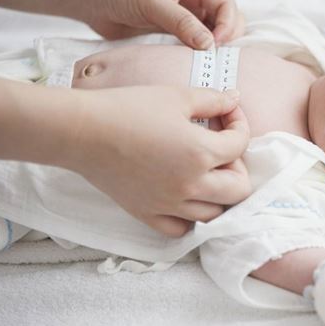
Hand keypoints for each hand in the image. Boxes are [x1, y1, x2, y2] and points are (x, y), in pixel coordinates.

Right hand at [69, 86, 250, 236]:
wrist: (83, 131)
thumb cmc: (128, 108)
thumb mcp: (177, 96)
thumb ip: (213, 100)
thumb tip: (235, 99)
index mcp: (201, 153)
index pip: (241, 144)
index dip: (239, 123)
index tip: (227, 113)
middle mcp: (191, 185)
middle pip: (239, 189)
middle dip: (238, 166)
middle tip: (222, 149)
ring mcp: (170, 205)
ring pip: (215, 214)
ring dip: (219, 194)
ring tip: (205, 173)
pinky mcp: (148, 214)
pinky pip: (181, 229)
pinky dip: (189, 217)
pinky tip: (184, 197)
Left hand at [76, 0, 244, 47]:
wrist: (90, 0)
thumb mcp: (151, 2)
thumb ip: (180, 22)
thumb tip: (208, 45)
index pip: (225, 5)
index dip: (226, 24)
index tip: (214, 44)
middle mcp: (192, 1)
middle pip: (225, 21)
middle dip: (226, 37)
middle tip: (214, 56)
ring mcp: (184, 19)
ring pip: (211, 35)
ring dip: (213, 49)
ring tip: (206, 63)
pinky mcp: (172, 34)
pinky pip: (192, 46)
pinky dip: (197, 56)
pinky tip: (193, 65)